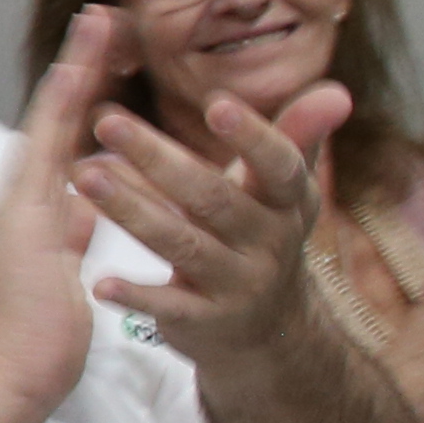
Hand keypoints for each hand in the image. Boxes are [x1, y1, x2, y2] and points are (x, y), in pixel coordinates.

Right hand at [0, 11, 133, 413]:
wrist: (10, 372)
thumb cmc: (36, 334)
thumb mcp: (64, 270)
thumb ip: (71, 231)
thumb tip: (89, 204)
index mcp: (35, 209)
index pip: (66, 141)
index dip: (84, 96)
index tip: (103, 56)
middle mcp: (22, 196)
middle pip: (55, 117)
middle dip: (80, 65)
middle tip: (103, 16)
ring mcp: (19, 201)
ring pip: (51, 122)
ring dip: (75, 70)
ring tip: (98, 24)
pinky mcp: (25, 213)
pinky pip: (49, 150)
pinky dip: (62, 108)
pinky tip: (78, 73)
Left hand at [78, 78, 344, 376]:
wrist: (270, 331)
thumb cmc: (263, 234)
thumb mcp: (286, 190)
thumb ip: (298, 136)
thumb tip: (338, 91)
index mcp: (287, 203)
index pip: (277, 166)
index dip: (252, 137)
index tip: (216, 104)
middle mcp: (268, 243)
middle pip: (211, 198)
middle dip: (157, 159)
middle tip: (105, 122)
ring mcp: (237, 284)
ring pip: (181, 244)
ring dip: (131, 210)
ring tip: (85, 175)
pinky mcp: (204, 321)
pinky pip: (169, 306)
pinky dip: (136, 296)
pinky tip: (99, 281)